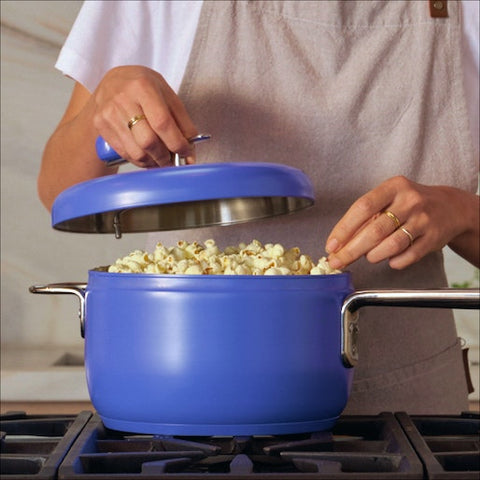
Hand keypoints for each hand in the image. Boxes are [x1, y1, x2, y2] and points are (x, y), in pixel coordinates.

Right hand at [91, 65, 197, 167]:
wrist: (112, 82)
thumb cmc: (143, 88)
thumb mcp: (167, 95)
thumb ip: (182, 122)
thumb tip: (190, 153)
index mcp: (143, 87)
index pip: (163, 123)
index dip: (177, 143)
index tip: (186, 153)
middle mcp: (123, 99)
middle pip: (148, 141)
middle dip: (165, 157)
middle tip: (173, 161)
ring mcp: (109, 113)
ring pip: (136, 152)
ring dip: (153, 162)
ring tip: (161, 158)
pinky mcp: (101, 125)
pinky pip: (125, 153)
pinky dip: (141, 160)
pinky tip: (147, 155)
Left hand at [326, 176, 479, 269]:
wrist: (450, 208)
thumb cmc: (408, 205)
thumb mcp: (388, 200)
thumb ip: (365, 218)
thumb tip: (338, 244)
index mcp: (393, 187)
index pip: (362, 208)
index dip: (344, 229)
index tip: (331, 245)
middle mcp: (410, 201)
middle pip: (375, 230)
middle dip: (351, 250)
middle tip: (338, 261)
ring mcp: (424, 220)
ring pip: (391, 244)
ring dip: (373, 255)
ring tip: (368, 256)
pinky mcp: (434, 238)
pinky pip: (408, 256)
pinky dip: (394, 262)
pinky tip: (390, 260)